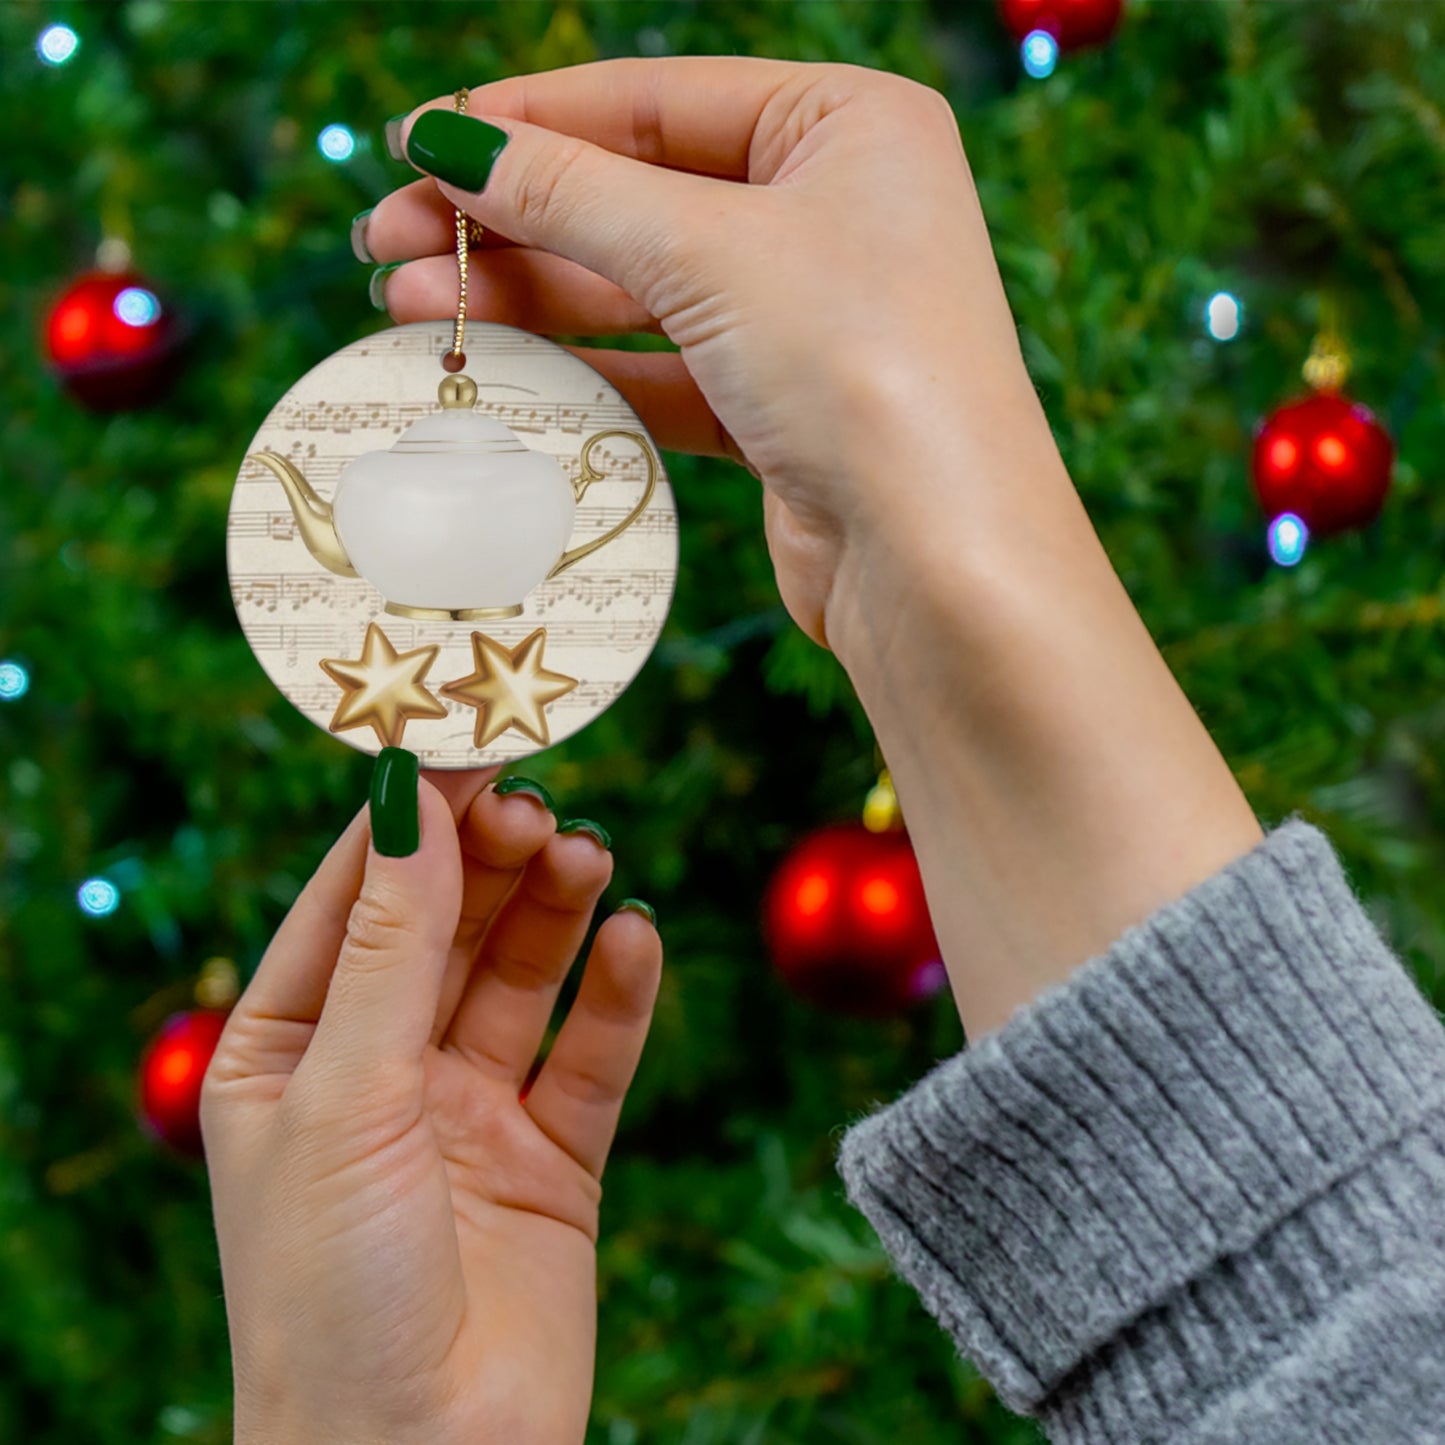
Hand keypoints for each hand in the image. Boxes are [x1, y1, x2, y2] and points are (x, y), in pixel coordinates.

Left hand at [201, 767, 661, 1444]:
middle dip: (490, 861)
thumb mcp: (346, 1097)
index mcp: (289, 1051)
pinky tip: (635, 940)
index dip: (410, 820)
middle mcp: (379, 1071)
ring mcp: (469, 1113)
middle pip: (446, 926)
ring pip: (521, 977)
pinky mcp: (552, 1159)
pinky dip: (618, 995)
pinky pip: (591, 1055)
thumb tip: (412, 800)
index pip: (353, 899)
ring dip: (555, 911)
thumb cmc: (331, 1293)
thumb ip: (391, 946)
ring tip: (588, 856)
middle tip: (539, 805)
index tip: (469, 742)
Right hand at [362, 59, 1262, 1039]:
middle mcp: (834, 211)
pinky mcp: (781, 409)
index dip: (528, 121)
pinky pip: (660, 368)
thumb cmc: (861, 369)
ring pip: (639, 290)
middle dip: (510, 220)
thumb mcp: (707, 253)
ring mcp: (808, 316)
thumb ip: (571, 193)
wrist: (940, 563)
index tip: (416, 145)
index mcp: (848, 126)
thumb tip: (446, 142)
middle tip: (386, 242)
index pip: (656, 99)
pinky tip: (491, 366)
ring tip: (409, 304)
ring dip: (526, 296)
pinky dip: (579, 368)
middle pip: (637, 197)